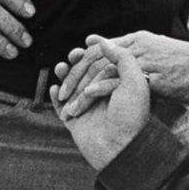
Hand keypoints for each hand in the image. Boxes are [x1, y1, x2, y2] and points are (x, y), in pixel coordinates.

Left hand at [53, 30, 188, 108]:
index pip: (100, 47)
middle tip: (61, 94)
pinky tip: (88, 99)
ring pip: (104, 69)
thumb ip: (135, 54)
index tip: (65, 76)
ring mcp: (146, 59)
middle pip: (96, 57)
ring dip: (82, 87)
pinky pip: (119, 81)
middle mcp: (139, 45)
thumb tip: (109, 50)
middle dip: (75, 76)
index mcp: (140, 39)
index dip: (80, 62)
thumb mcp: (160, 56)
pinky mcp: (153, 75)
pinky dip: (100, 89)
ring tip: (69, 105)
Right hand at [54, 36, 151, 172]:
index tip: (85, 45)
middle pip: (84, 75)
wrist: (121, 148)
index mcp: (117, 88)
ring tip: (59, 67)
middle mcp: (102, 98)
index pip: (102, 66)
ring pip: (71, 89)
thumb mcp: (135, 82)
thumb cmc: (131, 115)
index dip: (93, 55)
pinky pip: (61, 107)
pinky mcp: (76, 123)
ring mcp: (88, 110)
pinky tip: (53, 88)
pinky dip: (55, 97)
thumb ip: (123, 58)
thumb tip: (104, 41)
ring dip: (64, 76)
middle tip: (72, 55)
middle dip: (76, 64)